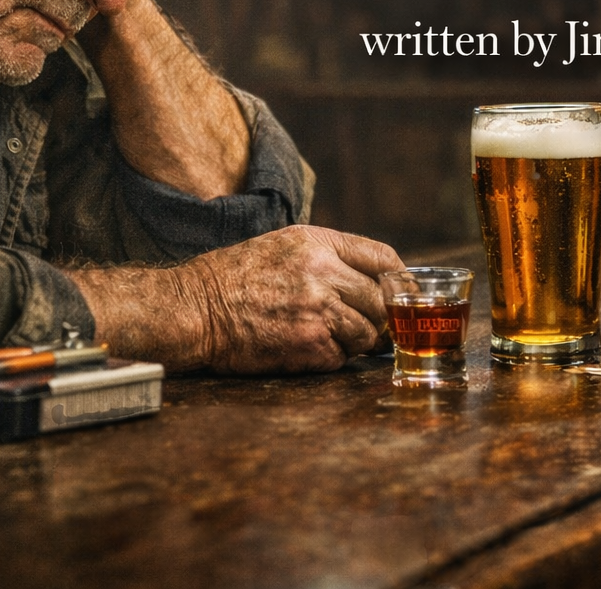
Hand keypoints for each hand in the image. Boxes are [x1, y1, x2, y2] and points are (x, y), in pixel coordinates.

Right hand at [178, 226, 402, 373]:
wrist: (196, 309)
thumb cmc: (235, 277)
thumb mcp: (284, 245)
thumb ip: (329, 255)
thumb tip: (374, 279)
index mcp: (318, 243)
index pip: (382, 257)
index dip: (400, 278)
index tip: (404, 291)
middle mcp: (323, 273)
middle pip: (382, 300)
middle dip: (380, 316)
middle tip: (372, 325)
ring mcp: (318, 311)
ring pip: (367, 333)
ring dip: (356, 340)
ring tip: (327, 335)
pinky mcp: (310, 346)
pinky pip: (342, 357)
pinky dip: (332, 357)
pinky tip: (307, 347)